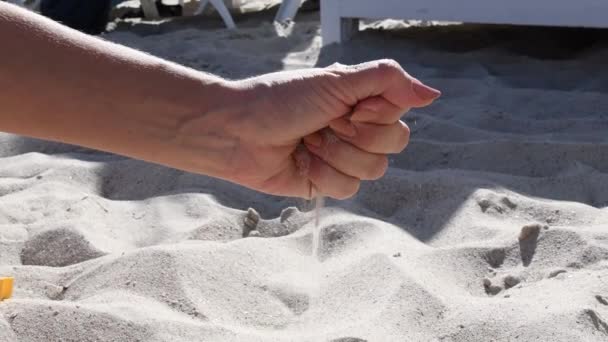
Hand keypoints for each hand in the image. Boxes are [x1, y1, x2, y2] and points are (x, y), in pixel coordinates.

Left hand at [177, 60, 440, 198]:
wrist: (236, 132)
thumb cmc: (280, 100)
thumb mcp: (336, 81)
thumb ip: (387, 80)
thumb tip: (432, 94)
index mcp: (360, 101)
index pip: (399, 114)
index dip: (375, 114)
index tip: (346, 106)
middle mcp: (355, 129)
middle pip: (392, 145)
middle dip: (355, 135)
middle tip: (325, 123)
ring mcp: (341, 157)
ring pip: (373, 170)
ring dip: (336, 154)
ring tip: (309, 141)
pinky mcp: (325, 182)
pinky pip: (348, 188)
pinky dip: (323, 174)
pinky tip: (303, 162)